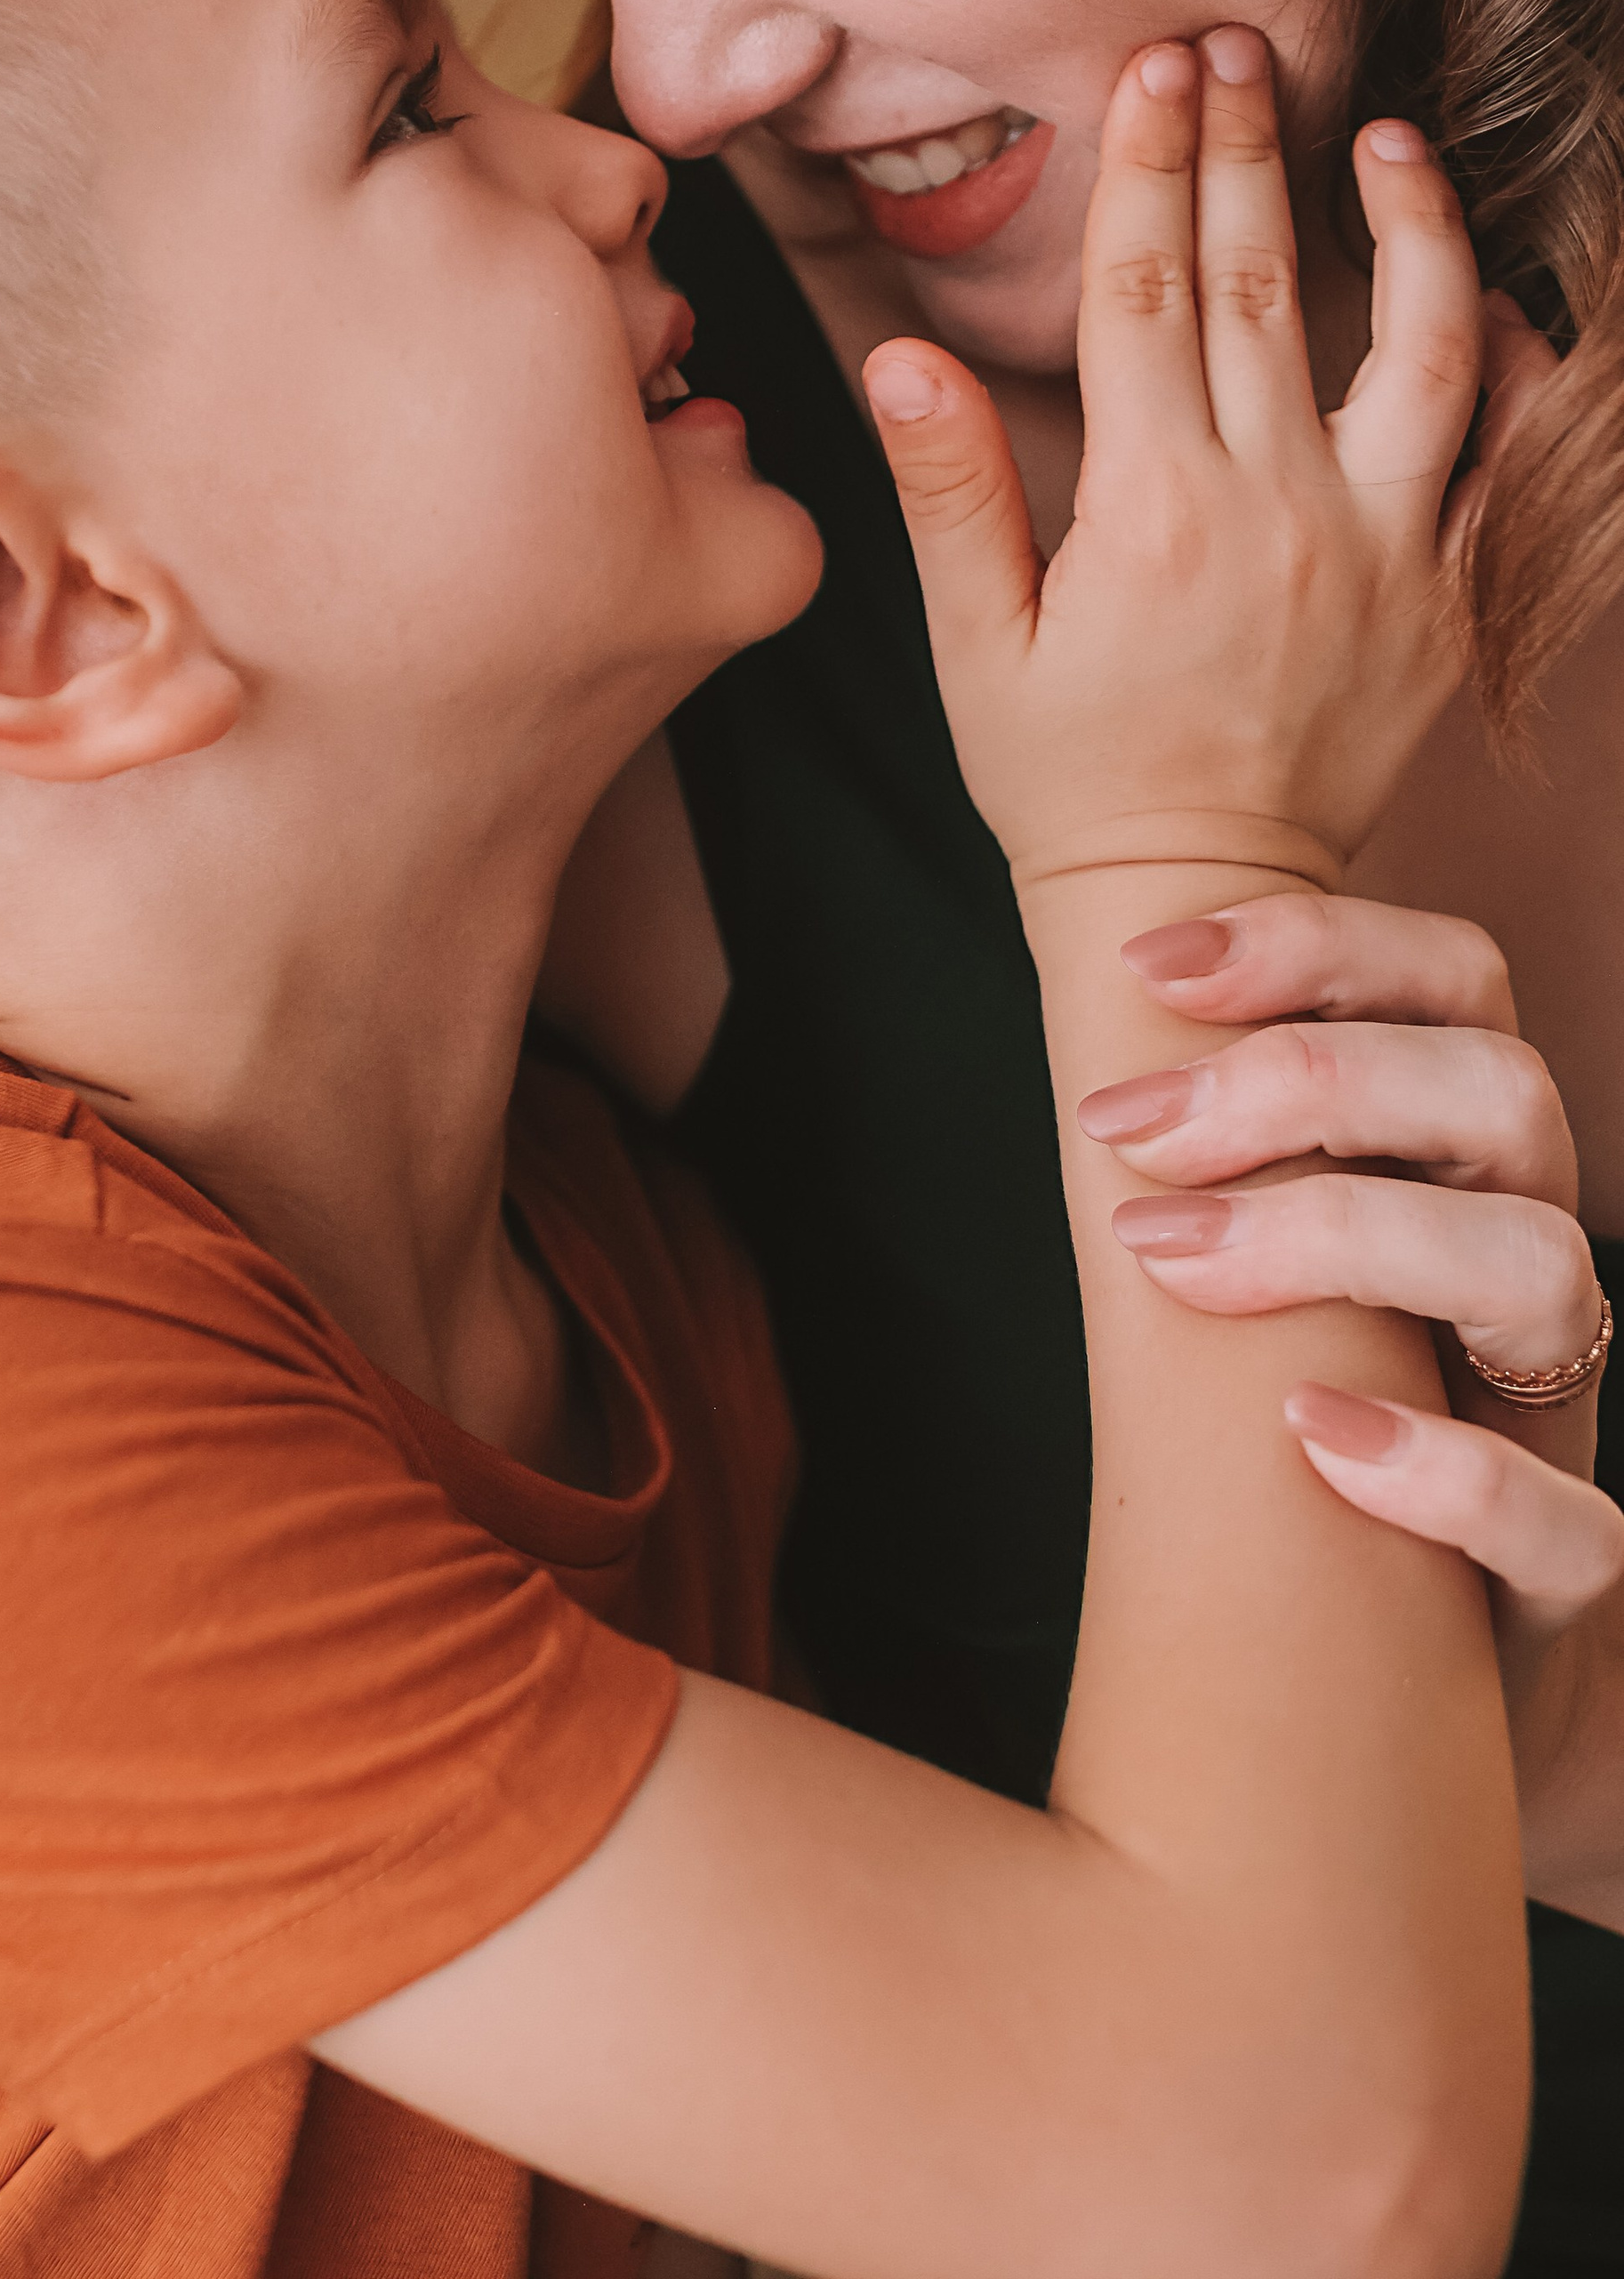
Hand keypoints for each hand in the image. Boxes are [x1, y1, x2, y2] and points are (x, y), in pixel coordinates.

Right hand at [862, 30, 1486, 896]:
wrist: (1200, 896)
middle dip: (1247, 146)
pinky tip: (1485, 288)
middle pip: (1263, 285)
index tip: (1151, 70)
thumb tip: (901, 359)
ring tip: (1382, 134)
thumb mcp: (973, 641)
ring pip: (1413, 345)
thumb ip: (949, 490)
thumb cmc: (1065, 771)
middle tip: (1234, 45)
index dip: (1148, 168)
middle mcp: (1275, 515)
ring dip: (1403, 225)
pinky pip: (1500, 455)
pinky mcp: (1443, 596)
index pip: (1147, 294)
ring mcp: (1378, 552)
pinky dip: (1505, 361)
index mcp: (1149, 515)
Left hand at [1082, 890, 1623, 1720]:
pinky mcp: (1573, 1583)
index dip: (1315, 945)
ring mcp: (1559, 1421)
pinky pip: (1578, 1527)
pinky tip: (1310, 1436)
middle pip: (1505, 1089)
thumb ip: (1211, 1168)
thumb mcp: (1256, 1276)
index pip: (1456, 980)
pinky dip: (1445, 1476)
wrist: (1400, 1712)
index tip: (1146, 968)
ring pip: (1550, 1265)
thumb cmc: (1297, 1444)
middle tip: (1126, 1130)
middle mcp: (1529, 1264)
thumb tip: (1082, 1060)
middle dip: (1309, 1079)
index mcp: (1460, 1165)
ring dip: (1350, 1237)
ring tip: (1173, 1260)